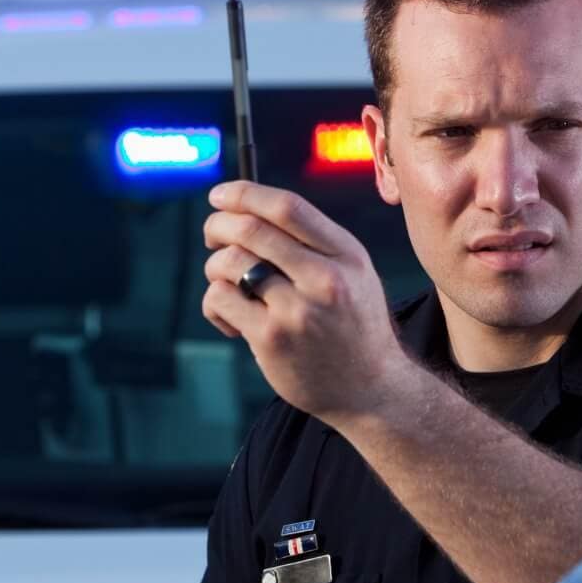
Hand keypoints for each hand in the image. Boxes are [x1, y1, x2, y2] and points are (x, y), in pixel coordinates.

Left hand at [201, 180, 410, 422]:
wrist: (370, 388)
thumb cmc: (352, 325)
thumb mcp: (353, 273)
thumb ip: (313, 242)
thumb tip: (247, 209)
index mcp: (346, 254)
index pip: (287, 207)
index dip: (244, 194)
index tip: (219, 194)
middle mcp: (325, 277)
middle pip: (250, 229)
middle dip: (217, 225)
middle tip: (211, 236)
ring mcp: (297, 310)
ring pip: (229, 263)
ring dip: (215, 268)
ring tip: (227, 286)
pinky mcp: (272, 339)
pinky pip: (221, 300)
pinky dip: (215, 304)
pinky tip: (231, 320)